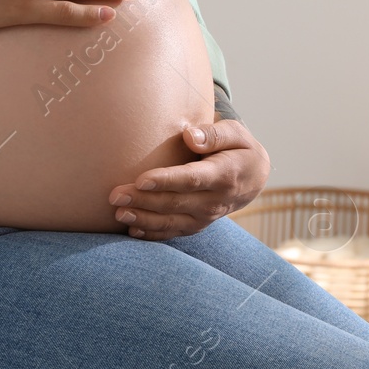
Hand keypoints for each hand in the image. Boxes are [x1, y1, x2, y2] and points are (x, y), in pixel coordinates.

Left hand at [107, 120, 271, 239]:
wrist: (254, 178)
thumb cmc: (239, 148)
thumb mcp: (236, 133)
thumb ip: (214, 134)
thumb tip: (189, 136)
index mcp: (224, 175)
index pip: (192, 179)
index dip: (166, 181)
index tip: (141, 180)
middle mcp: (215, 201)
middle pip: (175, 203)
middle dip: (143, 200)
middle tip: (115, 195)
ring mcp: (206, 217)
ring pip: (172, 222)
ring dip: (143, 219)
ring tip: (118, 213)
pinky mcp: (197, 225)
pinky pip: (174, 232)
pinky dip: (153, 234)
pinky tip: (131, 229)